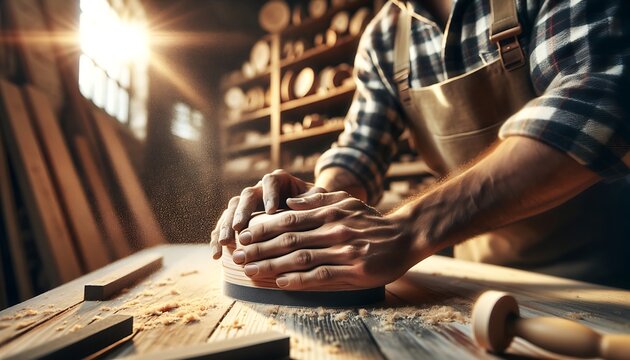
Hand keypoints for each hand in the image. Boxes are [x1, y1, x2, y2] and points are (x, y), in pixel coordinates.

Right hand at [210, 169, 324, 259]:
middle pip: (245, 196)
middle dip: (241, 212)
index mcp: (277, 180)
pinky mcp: (238, 220)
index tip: (272, 211)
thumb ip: (312, 199)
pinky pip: (224, 227)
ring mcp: (246, 205)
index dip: (270, 195)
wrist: (307, 214)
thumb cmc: (315, 206)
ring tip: (224, 242)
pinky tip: (216, 255)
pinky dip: (218, 240)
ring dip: (225, 226)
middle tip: (238, 227)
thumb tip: (293, 203)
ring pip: (231, 211)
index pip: (270, 182)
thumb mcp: (318, 199)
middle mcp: (258, 189)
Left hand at [232, 191, 423, 289]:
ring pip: (300, 259)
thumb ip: (318, 200)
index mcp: (329, 213)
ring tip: (250, 270)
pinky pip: (321, 276)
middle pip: (289, 239)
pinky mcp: (353, 271)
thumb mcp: (347, 201)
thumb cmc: (371, 221)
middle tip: (238, 255)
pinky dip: (299, 279)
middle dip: (259, 248)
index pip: (289, 219)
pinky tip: (280, 281)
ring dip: (272, 265)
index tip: (243, 235)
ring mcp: (344, 251)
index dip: (263, 228)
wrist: (405, 238)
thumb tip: (289, 202)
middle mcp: (334, 230)